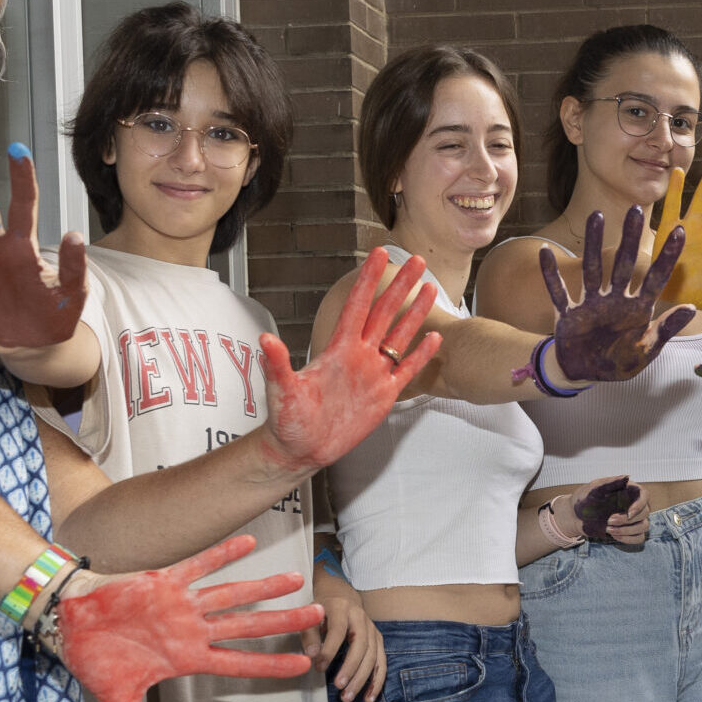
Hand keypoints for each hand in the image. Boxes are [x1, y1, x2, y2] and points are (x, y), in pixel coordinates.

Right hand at [57, 535, 323, 701]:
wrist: (69, 624)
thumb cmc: (96, 659)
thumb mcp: (118, 701)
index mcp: (187, 658)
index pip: (239, 663)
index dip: (271, 664)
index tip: (304, 666)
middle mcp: (192, 630)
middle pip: (248, 626)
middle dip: (283, 622)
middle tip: (320, 615)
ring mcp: (181, 604)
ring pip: (232, 595)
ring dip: (263, 587)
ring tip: (296, 578)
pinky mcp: (162, 582)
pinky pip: (198, 566)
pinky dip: (221, 554)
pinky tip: (250, 542)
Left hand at [256, 258, 443, 474]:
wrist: (301, 448)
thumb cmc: (287, 421)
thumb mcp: (281, 391)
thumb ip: (278, 364)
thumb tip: (266, 339)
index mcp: (337, 349)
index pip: (357, 305)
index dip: (368, 279)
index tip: (378, 253)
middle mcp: (358, 355)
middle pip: (384, 312)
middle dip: (400, 285)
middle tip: (417, 260)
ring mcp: (373, 374)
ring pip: (400, 336)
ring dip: (415, 312)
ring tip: (431, 288)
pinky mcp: (384, 395)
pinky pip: (407, 370)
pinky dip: (421, 355)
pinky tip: (435, 339)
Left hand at [301, 573, 385, 701]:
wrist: (341, 597)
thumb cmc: (322, 611)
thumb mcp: (310, 616)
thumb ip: (309, 635)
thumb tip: (311, 656)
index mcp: (342, 609)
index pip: (338, 630)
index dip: (329, 650)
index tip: (318, 668)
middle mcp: (361, 618)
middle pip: (361, 645)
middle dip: (350, 668)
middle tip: (338, 687)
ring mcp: (372, 630)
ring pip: (373, 657)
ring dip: (362, 679)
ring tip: (347, 697)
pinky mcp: (378, 641)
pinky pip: (381, 664)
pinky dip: (376, 683)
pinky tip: (368, 699)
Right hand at [541, 209, 698, 382]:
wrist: (585, 374)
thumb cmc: (619, 363)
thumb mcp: (646, 350)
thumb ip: (665, 329)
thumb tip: (690, 307)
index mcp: (638, 309)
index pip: (656, 278)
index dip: (667, 256)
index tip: (680, 231)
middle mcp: (615, 300)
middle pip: (623, 264)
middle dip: (629, 238)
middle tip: (635, 210)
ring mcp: (590, 304)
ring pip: (592, 269)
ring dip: (594, 243)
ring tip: (596, 216)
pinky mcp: (568, 314)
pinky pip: (558, 291)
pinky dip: (550, 274)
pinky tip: (545, 252)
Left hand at [571, 475, 647, 543]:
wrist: (575, 515)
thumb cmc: (584, 498)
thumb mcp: (594, 488)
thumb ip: (610, 482)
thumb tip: (626, 477)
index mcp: (628, 491)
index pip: (644, 495)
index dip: (641, 504)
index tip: (629, 513)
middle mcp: (633, 504)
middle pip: (645, 513)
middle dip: (627, 520)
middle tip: (609, 521)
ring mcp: (632, 519)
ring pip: (643, 527)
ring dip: (628, 530)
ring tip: (608, 529)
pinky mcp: (628, 532)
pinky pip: (638, 538)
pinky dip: (629, 539)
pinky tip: (614, 536)